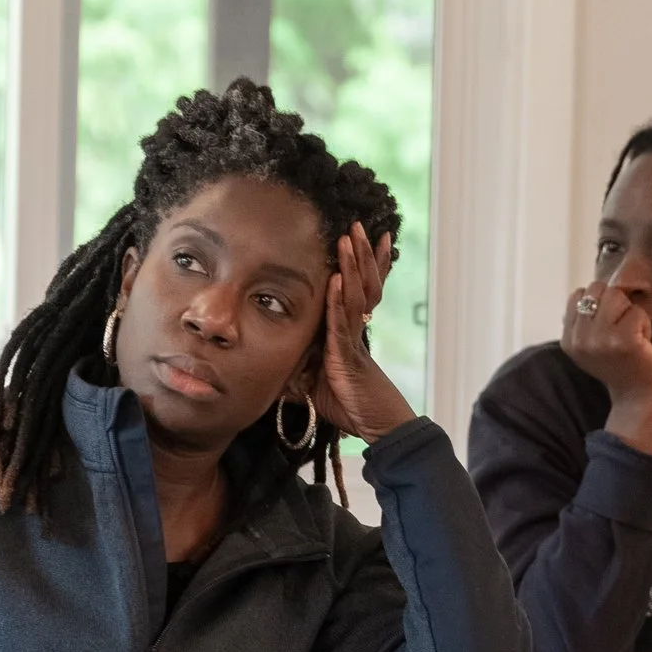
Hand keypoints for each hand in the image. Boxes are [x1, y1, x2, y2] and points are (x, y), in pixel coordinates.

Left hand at [313, 223, 413, 444]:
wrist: (379, 427)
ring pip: (355, 295)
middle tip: (357, 224)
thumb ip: (297, 374)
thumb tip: (272, 372)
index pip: (354, 290)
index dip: (357, 265)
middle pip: (360, 284)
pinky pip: (343, 323)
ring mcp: (354, 340)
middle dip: (359, 254)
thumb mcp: (314, 386)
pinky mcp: (348, 356)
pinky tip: (339, 279)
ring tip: (351, 237)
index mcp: (347, 331)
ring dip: (352, 265)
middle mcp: (354, 330)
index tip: (355, 240)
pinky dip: (340, 300)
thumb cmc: (351, 406)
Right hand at [562, 275, 651, 450]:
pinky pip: (636, 311)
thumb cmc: (620, 365)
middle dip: (615, 304)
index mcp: (568, 340)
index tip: (607, 330)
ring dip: (630, 312)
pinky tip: (642, 344)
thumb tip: (583, 292)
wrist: (637, 397)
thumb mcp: (590, 345)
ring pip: (616, 295)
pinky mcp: (623, 340)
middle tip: (621, 331)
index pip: (579, 295)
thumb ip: (582, 321)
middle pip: (597, 289)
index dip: (599, 305)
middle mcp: (580, 339)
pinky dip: (644, 324)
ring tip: (631, 335)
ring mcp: (600, 340)